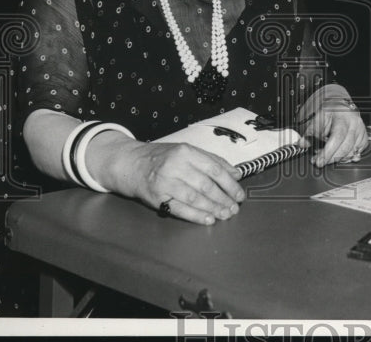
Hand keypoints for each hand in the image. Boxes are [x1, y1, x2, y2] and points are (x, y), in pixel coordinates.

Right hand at [101, 139, 245, 224]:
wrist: (131, 163)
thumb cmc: (163, 158)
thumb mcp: (186, 151)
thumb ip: (211, 161)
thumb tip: (236, 174)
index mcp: (186, 151)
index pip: (214, 168)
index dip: (229, 184)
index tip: (239, 194)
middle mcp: (175, 165)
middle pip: (206, 185)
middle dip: (223, 199)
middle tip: (234, 209)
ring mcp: (164, 181)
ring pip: (195, 198)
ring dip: (213, 209)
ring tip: (225, 215)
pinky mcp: (156, 196)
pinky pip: (180, 209)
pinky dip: (196, 216)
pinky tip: (208, 219)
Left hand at [301, 99, 366, 165]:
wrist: (341, 106)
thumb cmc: (329, 112)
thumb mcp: (317, 117)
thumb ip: (310, 131)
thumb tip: (302, 144)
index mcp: (342, 116)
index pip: (337, 137)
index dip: (328, 152)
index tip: (318, 161)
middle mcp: (354, 123)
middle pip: (345, 147)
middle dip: (331, 158)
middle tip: (319, 161)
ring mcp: (361, 131)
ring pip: (352, 152)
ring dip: (338, 158)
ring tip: (327, 156)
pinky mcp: (364, 137)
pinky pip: (357, 152)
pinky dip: (347, 157)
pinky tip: (339, 155)